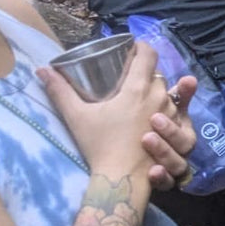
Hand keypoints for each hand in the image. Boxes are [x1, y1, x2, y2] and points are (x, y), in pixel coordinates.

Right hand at [38, 43, 170, 177]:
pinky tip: (162, 114)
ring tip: (141, 99)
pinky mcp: (181, 130)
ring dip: (159, 92)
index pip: (149, 55)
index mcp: (138, 88)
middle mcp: (161, 96)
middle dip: (146, 73)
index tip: (134, 47)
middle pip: (157, 75)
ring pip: (171, 93)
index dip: (142, 47)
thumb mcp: (76, 116)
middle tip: (129, 78)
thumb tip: (42, 69)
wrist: (122, 178)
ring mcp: (175, 114)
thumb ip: (59, 91)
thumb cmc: (99, 145)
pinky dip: (174, 109)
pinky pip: (183, 112)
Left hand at [144, 76, 197, 190]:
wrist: (122, 174)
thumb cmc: (134, 136)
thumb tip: (183, 77)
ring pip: (179, 161)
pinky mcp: (163, 183)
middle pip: (185, 139)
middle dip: (171, 129)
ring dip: (165, 150)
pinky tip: (152, 171)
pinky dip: (162, 177)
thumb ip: (157, 95)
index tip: (184, 82)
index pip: (183, 108)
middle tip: (153, 118)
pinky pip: (168, 182)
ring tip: (146, 140)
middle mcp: (179, 146)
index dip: (184, 96)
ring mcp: (173, 165)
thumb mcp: (143, 113)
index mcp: (175, 124)